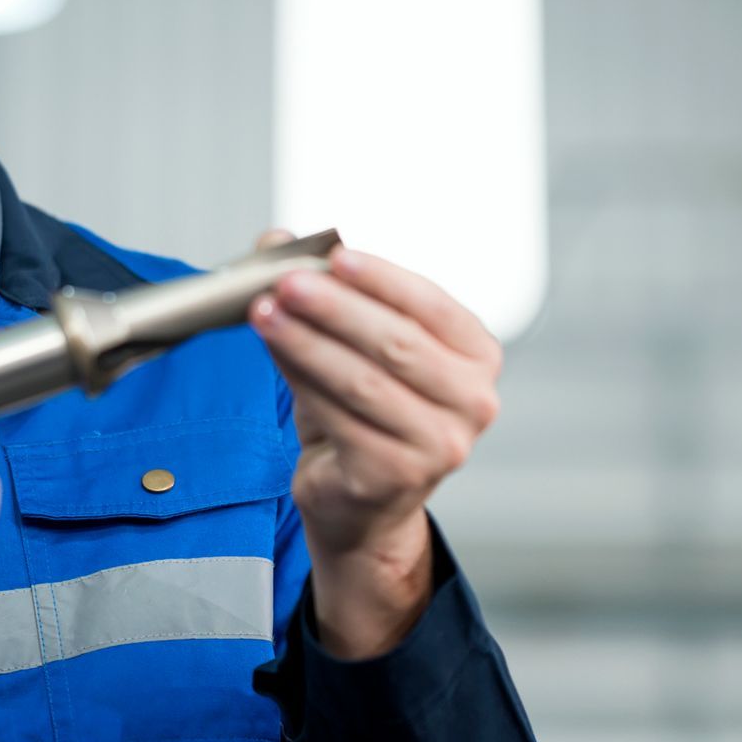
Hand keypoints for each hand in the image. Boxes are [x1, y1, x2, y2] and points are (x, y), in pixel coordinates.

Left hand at [248, 233, 503, 655]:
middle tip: (286, 282)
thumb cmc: (366, 413)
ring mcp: (439, 444)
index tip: (335, 254)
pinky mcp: (395, 475)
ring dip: (307, 342)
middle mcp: (473, 402)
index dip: (382, 278)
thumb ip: (325, 291)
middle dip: (335, 307)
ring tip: (265, 313)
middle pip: (397, 343)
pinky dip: (301, 378)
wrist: (362, 499)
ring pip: (363, 381)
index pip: (432, 305)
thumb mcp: (355, 346)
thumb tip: (276, 242)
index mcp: (477, 356)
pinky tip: (275, 351)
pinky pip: (338, 417)